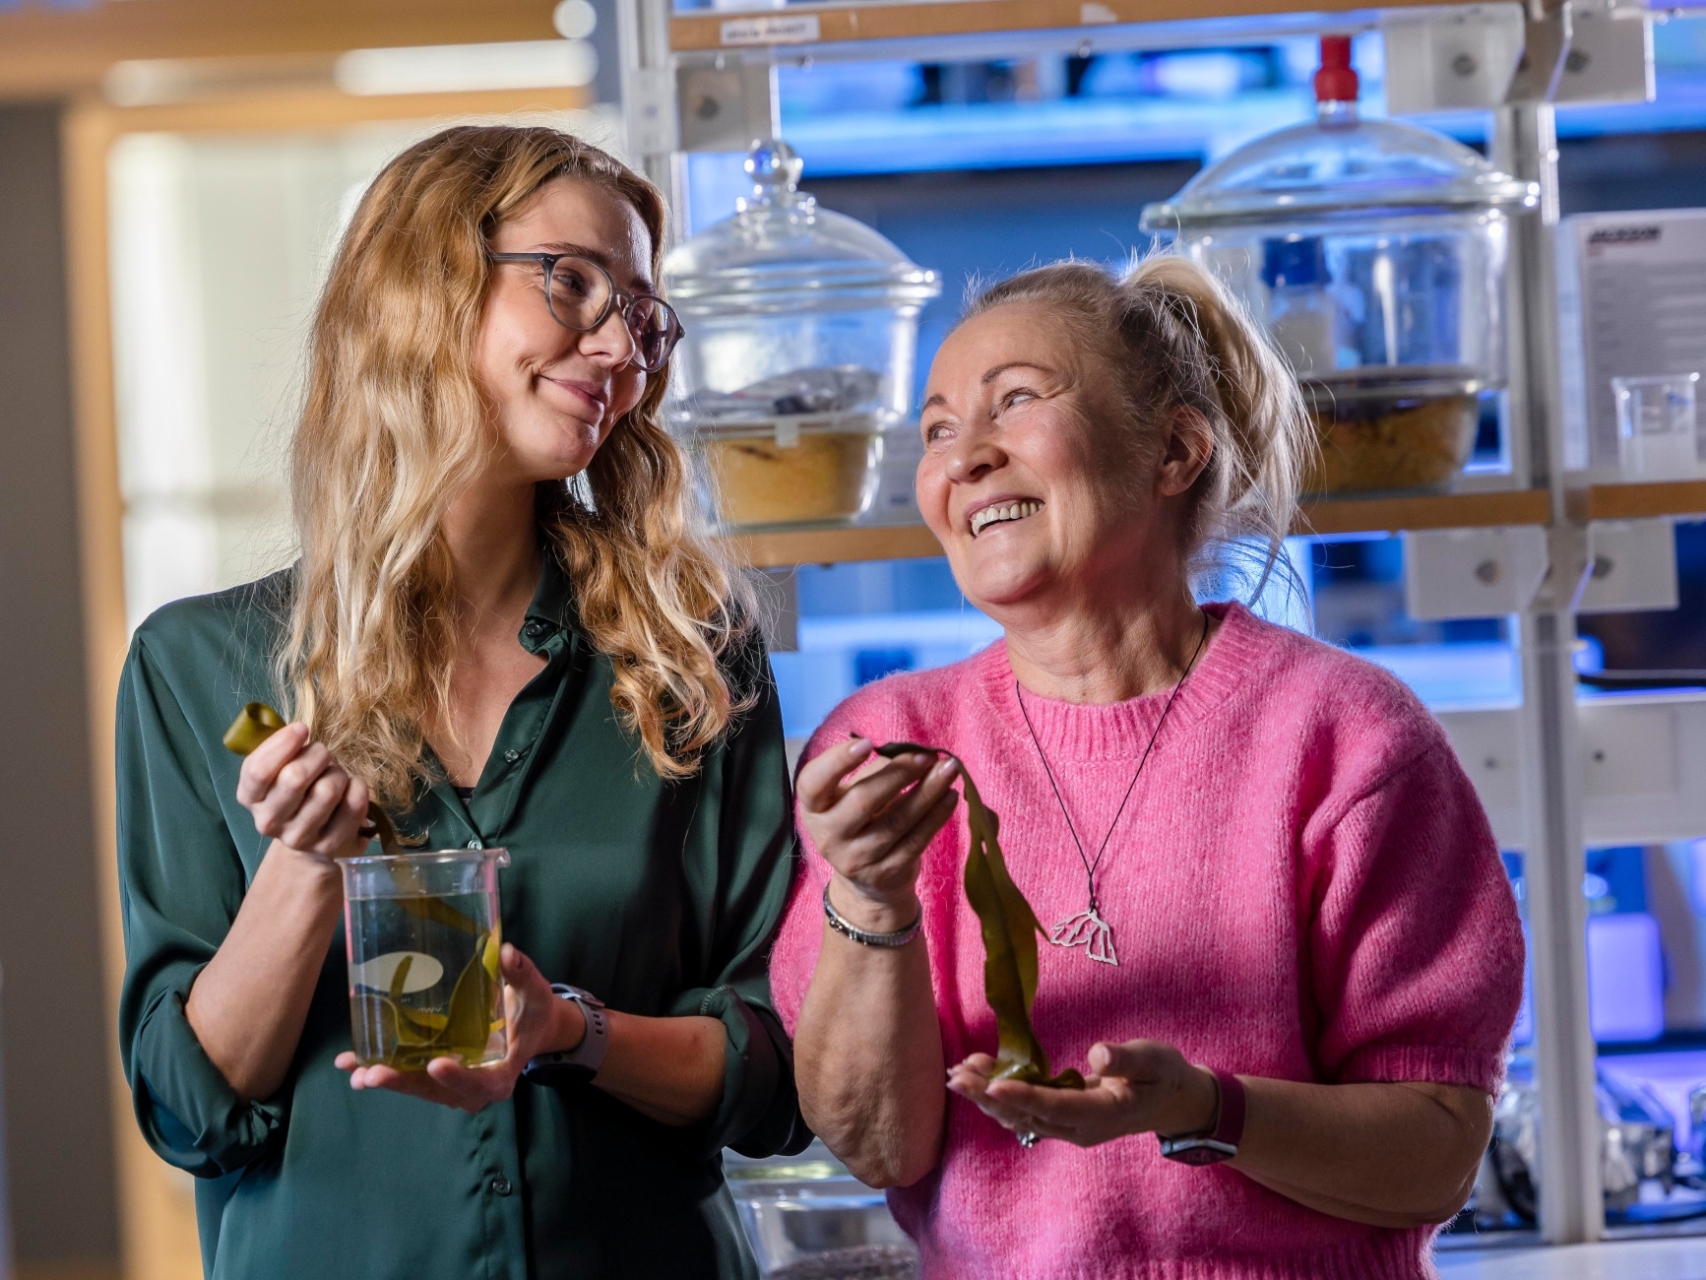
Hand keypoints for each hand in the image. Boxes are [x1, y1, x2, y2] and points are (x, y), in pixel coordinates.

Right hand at [235, 721, 370, 859]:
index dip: (282, 744)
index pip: (258, 770)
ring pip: (327, 790)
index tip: (302, 729)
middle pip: (295, 777)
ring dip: (338, 773)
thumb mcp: (278, 768)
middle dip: (317, 755)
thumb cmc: (296, 788)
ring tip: (335, 776)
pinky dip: (358, 787)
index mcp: (249, 797)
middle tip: (323, 755)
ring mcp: (299, 837)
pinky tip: (351, 788)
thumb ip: (280, 749)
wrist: (313, 833)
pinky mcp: (330, 845)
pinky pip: (353, 804)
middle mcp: (269, 822)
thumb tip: (298, 731)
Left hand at [335, 944, 584, 1112]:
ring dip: (386, 1080)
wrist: (526, 1024)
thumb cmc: (532, 1010)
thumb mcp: (533, 991)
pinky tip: (349, 1063)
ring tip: (355, 1072)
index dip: (459, 1078)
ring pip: (418, 1087)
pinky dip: (379, 1070)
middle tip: (375, 1074)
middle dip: (406, 1082)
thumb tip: (505, 952)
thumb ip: (521, 973)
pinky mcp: (434, 1074)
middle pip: (438, 1092)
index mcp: (503, 1073)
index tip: (437, 1064)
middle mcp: (474, 1086)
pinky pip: (408, 1076)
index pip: (483, 1083)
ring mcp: (452, 1083)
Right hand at [797, 736, 959, 932]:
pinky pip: (916, 841)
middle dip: (899, 774)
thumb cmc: (858, 820)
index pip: (813, 783)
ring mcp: (857, 859)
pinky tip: (950, 796)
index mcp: (814, 808)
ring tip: (949, 769)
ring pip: (896, 821)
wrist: (866, 881)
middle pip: (863, 800)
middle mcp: (828, 835)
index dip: (837, 761)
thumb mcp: (851, 794)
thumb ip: (873, 771)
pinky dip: (936, 816)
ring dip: (927, 792)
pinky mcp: (886, 873)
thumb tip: (911, 752)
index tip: (867, 743)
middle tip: (928, 756)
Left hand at [946, 1040, 1218, 1148]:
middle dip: (989, 1097)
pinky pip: (1026, 1108)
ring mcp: (1068, 1125)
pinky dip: (1000, 1093)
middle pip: (1028, 1115)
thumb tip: (1098, 1055)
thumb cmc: (1163, 1075)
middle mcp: (1079, 1127)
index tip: (993, 1085)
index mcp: (1102, 1114)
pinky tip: (979, 1073)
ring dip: (987, 1096)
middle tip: (957, 1076)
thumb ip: (1126, 1059)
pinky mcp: (1061, 1116)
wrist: (1171, 1101)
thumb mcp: (1153, 1060)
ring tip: (957, 1073)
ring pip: (1020, 1115)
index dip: (1024, 1097)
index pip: (1056, 1107)